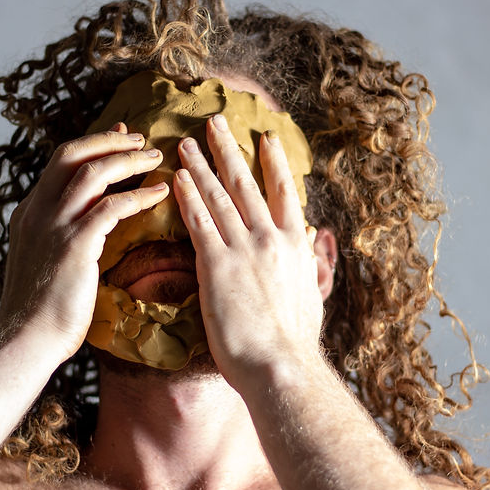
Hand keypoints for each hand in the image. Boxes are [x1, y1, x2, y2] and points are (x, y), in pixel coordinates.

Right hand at [0, 124, 168, 358]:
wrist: (24, 341)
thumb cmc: (39, 312)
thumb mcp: (43, 263)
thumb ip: (57, 239)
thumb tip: (82, 233)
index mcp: (30, 213)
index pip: (61, 163)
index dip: (92, 145)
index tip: (119, 135)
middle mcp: (38, 212)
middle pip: (72, 154)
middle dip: (109, 141)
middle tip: (140, 138)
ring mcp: (54, 226)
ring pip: (93, 173)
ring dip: (128, 160)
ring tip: (155, 158)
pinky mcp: (74, 245)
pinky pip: (112, 207)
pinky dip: (139, 195)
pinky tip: (160, 193)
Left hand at [172, 114, 323, 387]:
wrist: (281, 367)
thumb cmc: (296, 343)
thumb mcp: (312, 297)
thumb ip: (309, 265)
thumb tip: (311, 243)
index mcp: (296, 245)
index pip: (284, 191)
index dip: (273, 162)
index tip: (264, 138)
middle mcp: (271, 238)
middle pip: (246, 183)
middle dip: (228, 150)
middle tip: (214, 122)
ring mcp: (243, 249)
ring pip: (218, 196)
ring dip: (200, 166)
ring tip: (185, 143)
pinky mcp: (216, 266)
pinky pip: (199, 222)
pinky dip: (187, 197)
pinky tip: (177, 179)